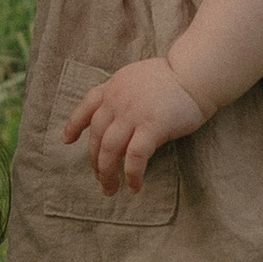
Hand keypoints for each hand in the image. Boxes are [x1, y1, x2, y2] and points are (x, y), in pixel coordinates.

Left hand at [63, 58, 205, 194]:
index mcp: (112, 88)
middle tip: (100, 179)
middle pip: (96, 137)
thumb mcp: (135, 77)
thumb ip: (122, 93)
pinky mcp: (151, 127)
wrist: (195, 72)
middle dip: (95, 162)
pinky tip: (134, 186)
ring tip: (110, 189)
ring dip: (107, 174)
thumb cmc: (172, 77)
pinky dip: (131, 175)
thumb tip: (116, 114)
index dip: (74, 125)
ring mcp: (132, 115)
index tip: (67, 141)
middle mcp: (116, 102)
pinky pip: (134, 157)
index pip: (86, 107)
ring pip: (109, 150)